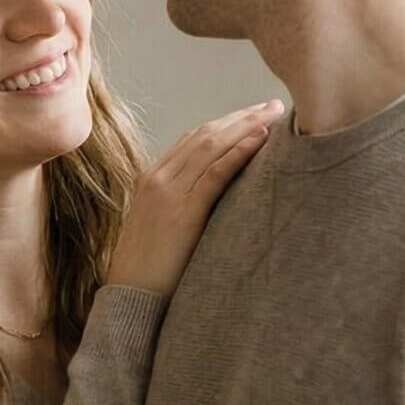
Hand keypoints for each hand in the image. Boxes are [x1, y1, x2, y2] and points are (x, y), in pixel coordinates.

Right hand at [104, 99, 285, 297]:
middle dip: (242, 116)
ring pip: (213, 145)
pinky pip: (215, 173)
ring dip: (247, 125)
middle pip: (206, 134)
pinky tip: (261, 140)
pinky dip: (239, 151)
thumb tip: (217, 197)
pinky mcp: (183, 211)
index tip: (254, 114)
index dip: (226, 121)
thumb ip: (182, 204)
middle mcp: (159, 178)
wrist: (130, 299)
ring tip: (275, 114)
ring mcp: (168, 192)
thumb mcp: (162, 227)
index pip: (194, 137)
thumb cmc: (150, 270)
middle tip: (274, 105)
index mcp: (152, 178)